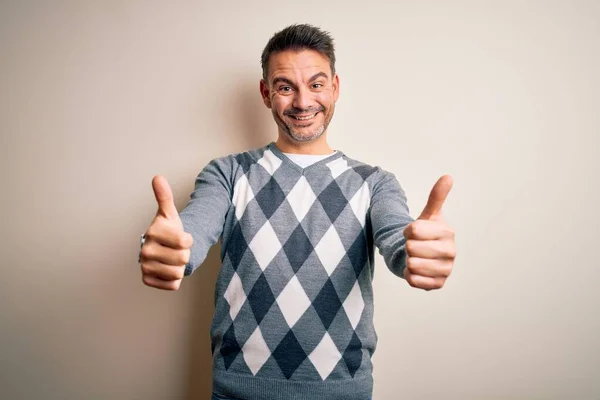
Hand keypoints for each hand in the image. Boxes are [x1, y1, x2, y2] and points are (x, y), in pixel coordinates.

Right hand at [140, 176, 192, 289]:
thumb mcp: (169, 213)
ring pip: (178, 273)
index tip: (182, 236)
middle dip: (185, 254)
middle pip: (183, 258)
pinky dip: (174, 279)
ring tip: (171, 258)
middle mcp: (145, 250)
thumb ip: (164, 196)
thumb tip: (158, 177)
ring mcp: (145, 266)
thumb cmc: (168, 230)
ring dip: (180, 267)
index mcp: (153, 232)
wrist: (161, 249)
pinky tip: (167, 269)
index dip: (188, 239)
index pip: (185, 241)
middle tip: (176, 249)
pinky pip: (173, 285)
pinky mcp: (147, 280)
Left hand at [403, 175, 455, 289]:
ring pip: (412, 264)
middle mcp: (451, 252)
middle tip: (414, 246)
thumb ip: (437, 197)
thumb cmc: (426, 234)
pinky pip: (413, 280)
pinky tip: (416, 270)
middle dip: (407, 246)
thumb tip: (448, 176)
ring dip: (407, 260)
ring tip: (416, 257)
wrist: (423, 256)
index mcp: (448, 232)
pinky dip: (409, 275)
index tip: (413, 232)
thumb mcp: (429, 215)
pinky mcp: (438, 285)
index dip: (407, 230)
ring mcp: (446, 270)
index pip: (414, 230)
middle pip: (412, 248)